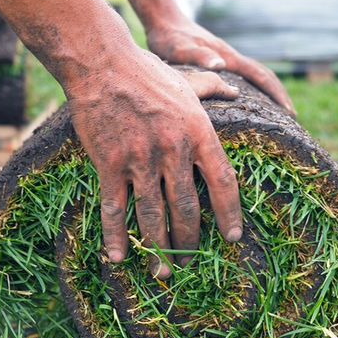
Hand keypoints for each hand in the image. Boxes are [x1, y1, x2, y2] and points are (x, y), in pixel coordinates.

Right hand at [66, 48, 242, 278]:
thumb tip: (236, 90)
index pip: (223, 182)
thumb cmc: (146, 71)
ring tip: (164, 272)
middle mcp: (173, 151)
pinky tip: (119, 258)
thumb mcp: (186, 79)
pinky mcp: (110, 164)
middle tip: (192, 260)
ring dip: (159, 248)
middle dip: (191, 240)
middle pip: (187, 207)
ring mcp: (140, 160)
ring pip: (153, 215)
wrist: (101, 64)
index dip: (230, 213)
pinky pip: (114, 208)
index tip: (233, 236)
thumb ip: (213, 88)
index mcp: (198, 132)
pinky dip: (116, 236)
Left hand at [147, 17, 295, 114]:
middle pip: (263, 76)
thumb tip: (220, 66)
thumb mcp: (178, 49)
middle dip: (279, 96)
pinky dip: (253, 89)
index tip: (290, 113)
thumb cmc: (169, 37)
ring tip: (276, 115)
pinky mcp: (218, 61)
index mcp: (227, 57)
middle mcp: (231, 57)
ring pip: (254, 76)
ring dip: (268, 93)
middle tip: (293, 119)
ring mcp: (226, 58)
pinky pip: (242, 77)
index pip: (260, 76)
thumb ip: (197, 56)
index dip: (276, 94)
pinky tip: (248, 103)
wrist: (163, 19)